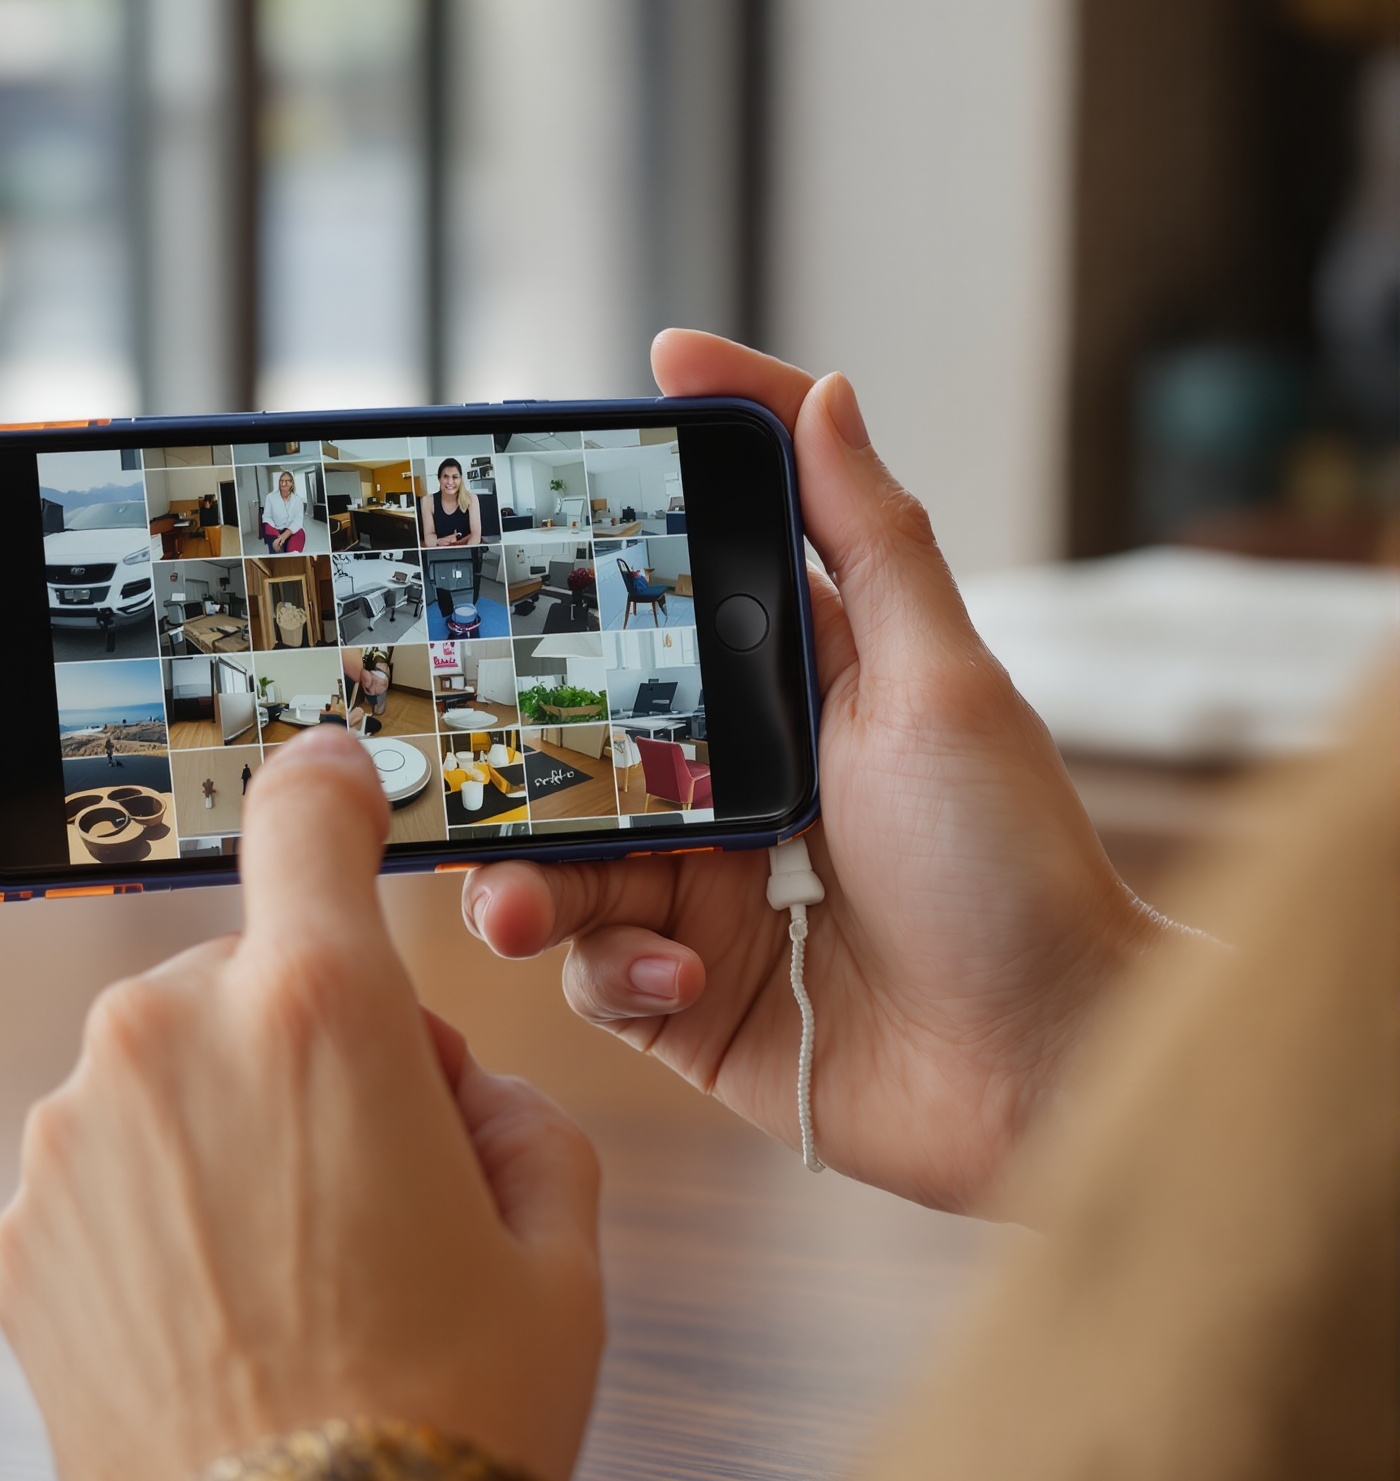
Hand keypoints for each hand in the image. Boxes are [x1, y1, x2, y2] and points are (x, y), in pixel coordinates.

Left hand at [0, 727, 603, 1480]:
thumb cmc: (442, 1417)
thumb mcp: (556, 1248)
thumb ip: (513, 1110)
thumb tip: (449, 1084)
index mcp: (319, 1010)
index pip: (306, 819)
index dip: (326, 788)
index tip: (329, 782)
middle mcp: (169, 1040)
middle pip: (243, 980)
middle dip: (304, 1044)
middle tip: (373, 1176)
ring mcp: (75, 1134)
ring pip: (164, 1078)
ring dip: (221, 1133)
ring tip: (293, 1275)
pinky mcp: (24, 1226)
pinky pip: (102, 1170)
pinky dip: (152, 1213)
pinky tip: (217, 1310)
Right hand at [463, 331, 1178, 1214]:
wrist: (1048, 1073)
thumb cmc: (1018, 871)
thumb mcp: (944, 686)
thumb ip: (872, 542)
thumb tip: (829, 392)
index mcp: (791, 693)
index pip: (691, 575)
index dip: (637, 497)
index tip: (578, 414)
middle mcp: (729, 785)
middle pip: (576, 728)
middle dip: (507, 736)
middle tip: (446, 727)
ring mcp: (699, 893)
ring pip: (555, 856)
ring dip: (527, 880)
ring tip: (523, 906)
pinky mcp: (681, 998)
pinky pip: (590, 969)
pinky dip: (612, 971)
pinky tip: (678, 980)